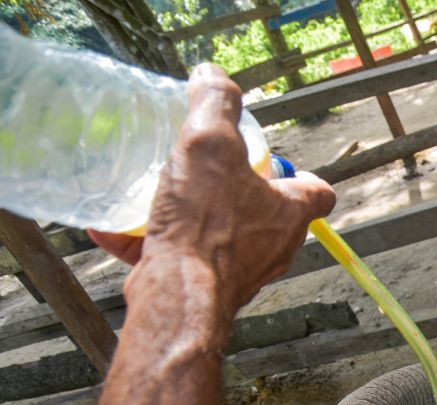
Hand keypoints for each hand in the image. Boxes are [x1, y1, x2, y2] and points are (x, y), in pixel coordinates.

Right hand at [90, 65, 334, 331]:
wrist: (178, 294)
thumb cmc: (204, 223)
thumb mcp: (211, 143)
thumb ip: (216, 104)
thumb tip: (213, 76)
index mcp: (291, 213)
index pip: (318, 192)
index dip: (301, 174)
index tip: (272, 161)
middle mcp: (276, 246)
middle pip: (267, 212)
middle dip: (236, 189)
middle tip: (205, 170)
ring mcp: (243, 272)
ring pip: (221, 236)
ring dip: (192, 215)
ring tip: (160, 195)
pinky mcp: (207, 287)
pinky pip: (182, 258)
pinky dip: (152, 243)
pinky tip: (117, 230)